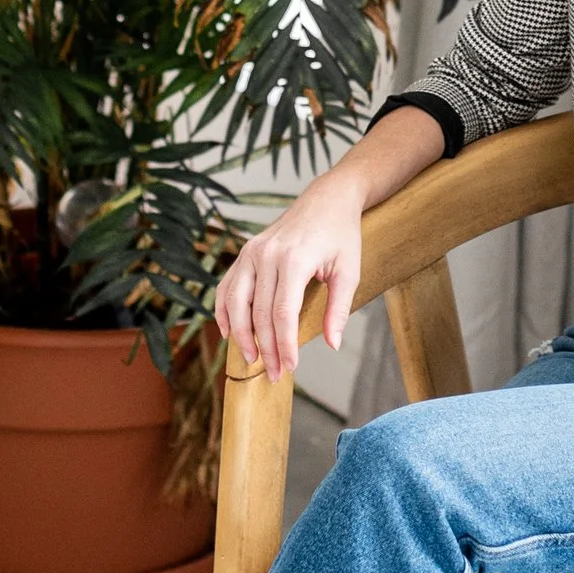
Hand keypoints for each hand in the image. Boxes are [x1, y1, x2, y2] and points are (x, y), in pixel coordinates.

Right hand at [214, 165, 368, 381]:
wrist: (327, 199)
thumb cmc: (341, 235)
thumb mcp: (349, 271)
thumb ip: (338, 309)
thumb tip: (331, 344)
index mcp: (293, 260)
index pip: (282, 314)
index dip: (284, 345)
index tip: (290, 368)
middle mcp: (266, 255)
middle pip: (258, 313)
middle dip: (265, 348)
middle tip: (272, 374)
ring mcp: (251, 252)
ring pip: (236, 302)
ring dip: (240, 335)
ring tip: (251, 358)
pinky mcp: (245, 252)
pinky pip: (227, 286)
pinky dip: (224, 311)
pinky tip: (228, 332)